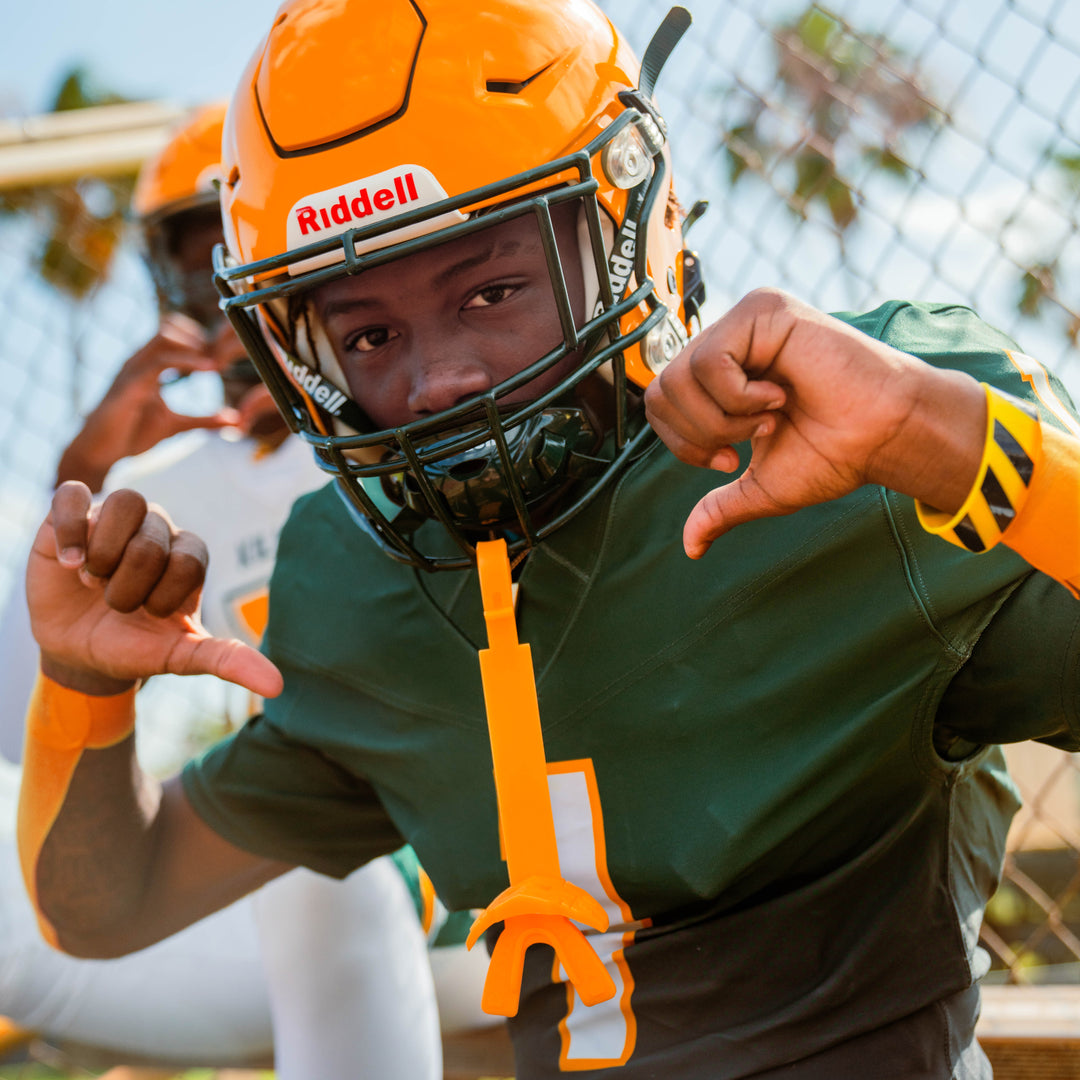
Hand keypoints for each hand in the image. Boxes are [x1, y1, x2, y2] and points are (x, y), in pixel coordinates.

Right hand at [27, 482, 282, 697]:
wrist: (77, 652)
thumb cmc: (135, 647)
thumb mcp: (180, 657)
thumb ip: (227, 660)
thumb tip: (276, 686)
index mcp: (190, 555)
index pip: (189, 559)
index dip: (163, 596)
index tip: (149, 615)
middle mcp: (157, 528)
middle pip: (152, 538)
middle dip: (128, 586)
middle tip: (115, 604)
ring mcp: (114, 518)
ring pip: (125, 503)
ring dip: (104, 554)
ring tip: (92, 580)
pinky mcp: (71, 516)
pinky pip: (71, 494)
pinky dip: (71, 528)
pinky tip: (68, 563)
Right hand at [55, 314, 240, 492]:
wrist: (101, 453)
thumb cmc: (132, 434)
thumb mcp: (176, 425)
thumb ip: (204, 420)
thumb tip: (234, 420)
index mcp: (148, 365)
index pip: (174, 333)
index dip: (200, 338)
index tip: (223, 355)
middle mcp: (139, 361)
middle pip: (169, 326)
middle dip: (200, 336)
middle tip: (223, 356)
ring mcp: (132, 370)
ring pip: (164, 337)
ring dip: (195, 346)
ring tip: (218, 363)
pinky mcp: (129, 386)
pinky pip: (158, 363)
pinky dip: (187, 362)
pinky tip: (208, 370)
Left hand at [644, 288, 985, 557]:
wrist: (883, 436)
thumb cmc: (834, 452)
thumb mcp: (761, 487)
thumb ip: (720, 509)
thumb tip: (691, 547)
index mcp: (722, 374)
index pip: (659, 403)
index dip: (684, 443)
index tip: (731, 457)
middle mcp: (728, 342)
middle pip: (660, 391)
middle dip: (701, 435)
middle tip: (752, 438)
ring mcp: (743, 322)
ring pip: (681, 377)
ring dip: (726, 418)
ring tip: (770, 416)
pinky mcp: (763, 309)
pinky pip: (711, 361)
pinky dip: (739, 397)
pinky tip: (777, 397)